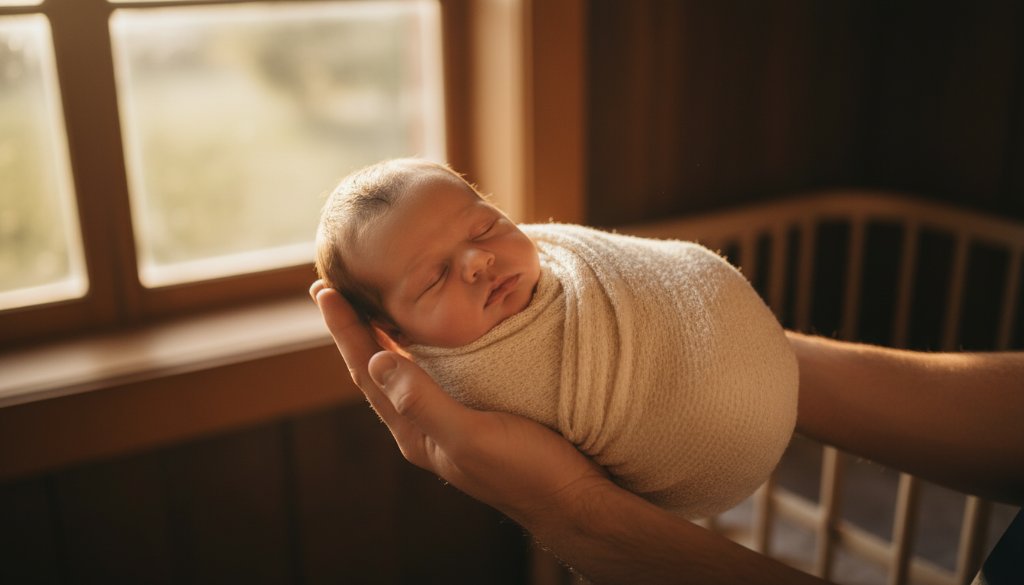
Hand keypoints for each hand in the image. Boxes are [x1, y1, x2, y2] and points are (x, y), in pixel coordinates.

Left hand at [310, 280, 607, 523]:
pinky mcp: (476, 412)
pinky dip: (420, 346)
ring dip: (383, 336)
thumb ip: (423, 402)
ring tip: (369, 303)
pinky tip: (428, 333)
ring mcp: (449, 420)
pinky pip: (434, 372)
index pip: (367, 373)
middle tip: (333, 289)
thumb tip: (376, 360)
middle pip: (377, 369)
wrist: (570, 498)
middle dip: (354, 329)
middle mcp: (424, 425)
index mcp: (415, 432)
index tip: (325, 291)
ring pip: (403, 370)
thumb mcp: (471, 436)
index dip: (345, 331)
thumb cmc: (525, 470)